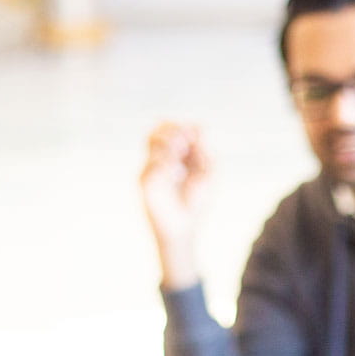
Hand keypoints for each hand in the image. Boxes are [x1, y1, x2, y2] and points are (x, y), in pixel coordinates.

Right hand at [139, 122, 210, 288]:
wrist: (184, 228)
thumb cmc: (197, 202)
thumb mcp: (209, 172)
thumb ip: (205, 149)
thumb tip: (199, 127)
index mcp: (175, 154)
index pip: (172, 128)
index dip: (184, 127)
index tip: (198, 135)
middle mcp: (160, 158)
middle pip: (158, 128)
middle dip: (175, 129)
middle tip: (188, 141)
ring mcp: (150, 168)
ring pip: (152, 139)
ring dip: (170, 140)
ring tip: (182, 151)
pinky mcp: (144, 181)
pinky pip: (152, 163)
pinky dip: (166, 162)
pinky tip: (176, 172)